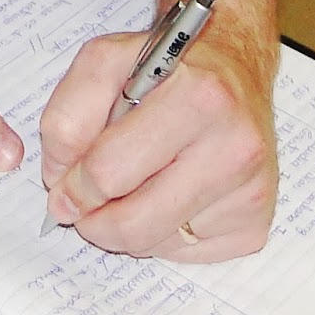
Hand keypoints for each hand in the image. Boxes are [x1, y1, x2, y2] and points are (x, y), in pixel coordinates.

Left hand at [39, 0, 279, 261]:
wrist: (233, 66)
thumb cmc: (166, 67)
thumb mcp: (106, 60)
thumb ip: (69, 111)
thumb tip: (59, 176)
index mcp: (198, 97)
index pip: (110, 170)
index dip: (72, 184)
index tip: (59, 185)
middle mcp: (235, 147)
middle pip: (135, 221)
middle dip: (92, 217)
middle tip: (79, 204)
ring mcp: (250, 191)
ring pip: (157, 244)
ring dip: (122, 228)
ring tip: (118, 194)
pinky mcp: (255, 224)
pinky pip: (185, 253)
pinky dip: (158, 234)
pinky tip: (160, 195)